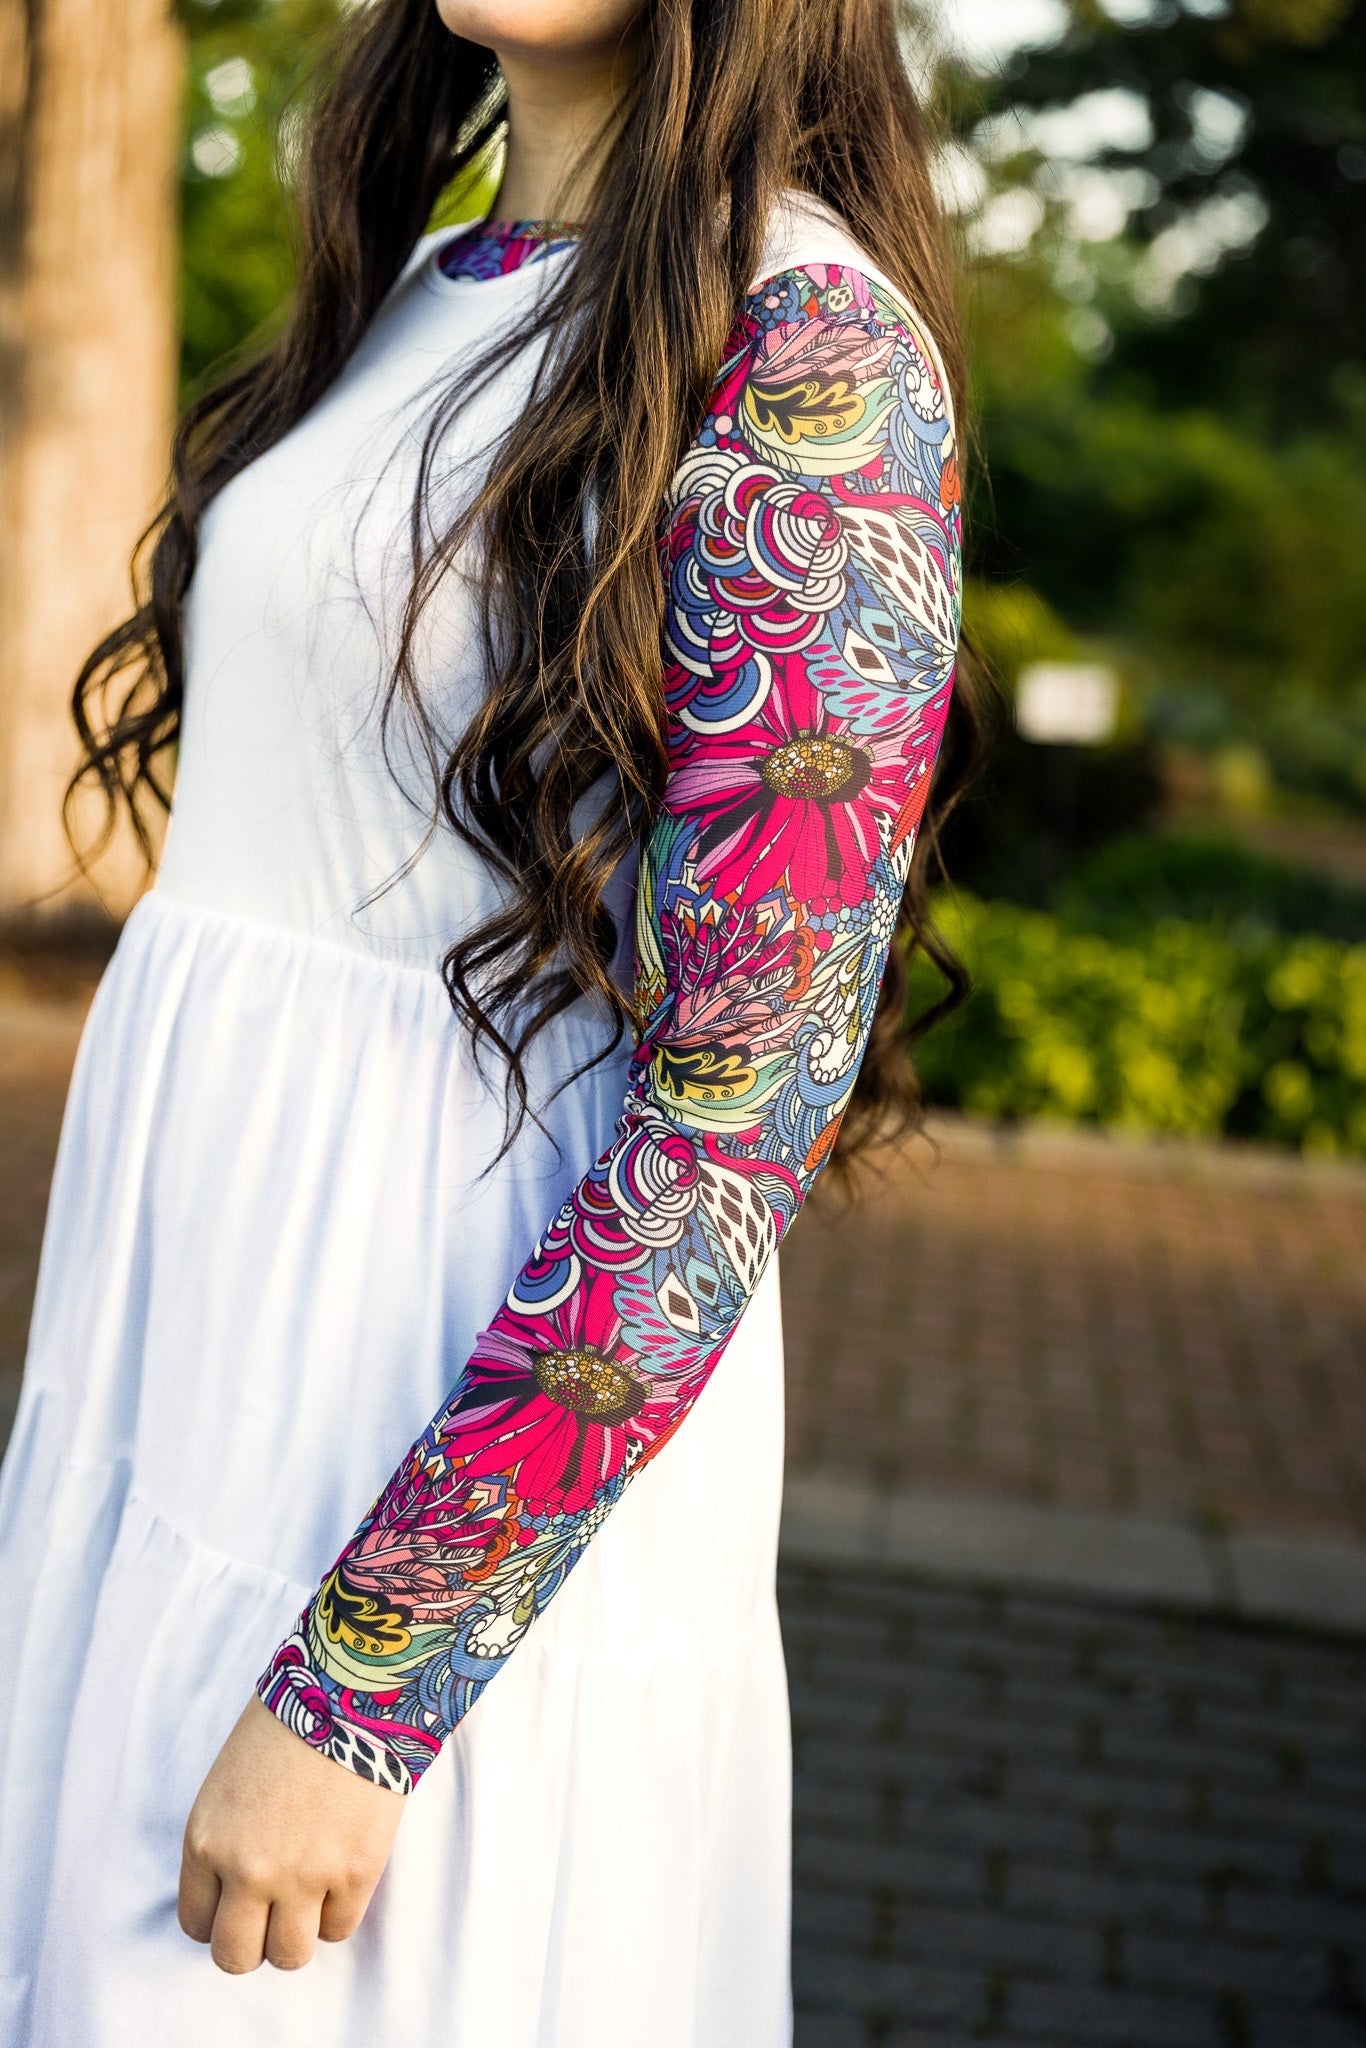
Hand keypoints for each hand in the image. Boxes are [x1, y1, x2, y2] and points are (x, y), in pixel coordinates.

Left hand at [178, 1694, 404, 1973]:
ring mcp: (303, 1877)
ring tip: (311, 1898)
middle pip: (236, 1957)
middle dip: (253, 1943)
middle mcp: (247, 1870)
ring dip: (298, 1933)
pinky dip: (340, 1911)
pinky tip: (343, 1873)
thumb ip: (225, 1842)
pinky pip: (339, 1929)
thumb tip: (237, 1891)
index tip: (240, 1903)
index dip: (221, 1918)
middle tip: (273, 1915)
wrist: (350, 1689)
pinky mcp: (355, 1873)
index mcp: (206, 1842)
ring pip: (289, 1955)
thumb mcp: (228, 1783)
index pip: (197, 1925)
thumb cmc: (289, 1721)